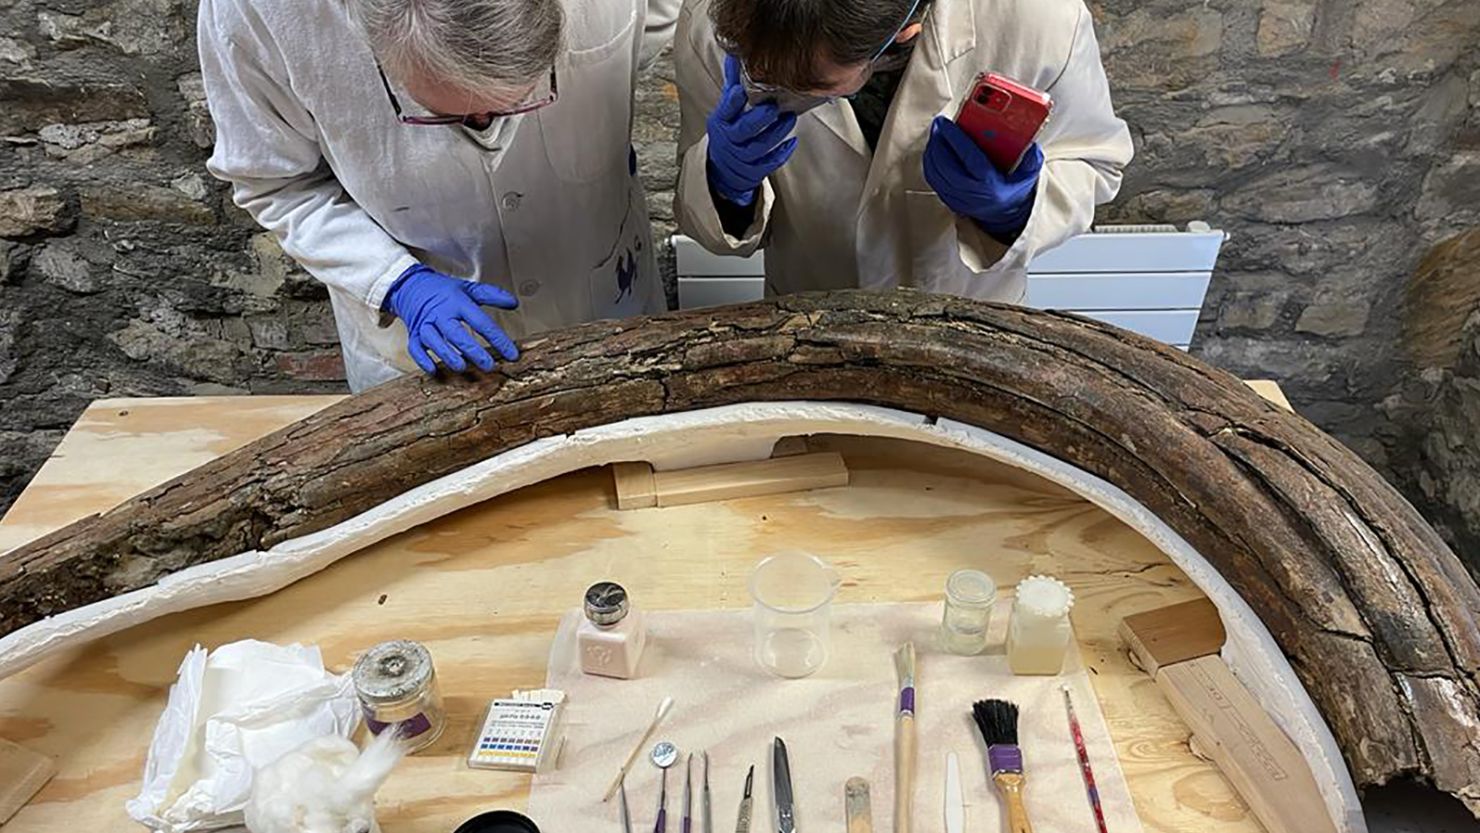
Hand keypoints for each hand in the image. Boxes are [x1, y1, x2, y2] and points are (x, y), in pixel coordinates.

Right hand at [383, 265, 519, 374]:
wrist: (411, 285)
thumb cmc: (443, 290)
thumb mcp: (469, 288)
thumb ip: (492, 295)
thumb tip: (514, 302)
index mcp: (457, 302)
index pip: (481, 322)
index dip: (498, 339)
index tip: (512, 354)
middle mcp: (441, 314)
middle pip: (457, 333)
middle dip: (473, 351)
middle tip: (488, 365)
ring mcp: (425, 325)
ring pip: (434, 342)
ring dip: (448, 355)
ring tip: (462, 367)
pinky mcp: (414, 335)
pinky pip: (415, 349)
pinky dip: (423, 360)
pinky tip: (434, 370)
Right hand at [706, 54, 798, 205]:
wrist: (724, 167)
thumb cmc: (729, 130)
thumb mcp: (726, 108)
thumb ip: (732, 83)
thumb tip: (734, 55)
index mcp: (721, 121)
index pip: (725, 111)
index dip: (732, 102)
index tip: (741, 90)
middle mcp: (730, 140)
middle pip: (743, 131)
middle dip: (758, 119)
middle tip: (773, 107)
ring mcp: (741, 156)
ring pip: (759, 147)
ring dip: (775, 133)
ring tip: (789, 119)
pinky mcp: (754, 169)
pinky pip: (768, 164)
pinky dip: (781, 153)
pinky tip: (792, 142)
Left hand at [923, 116, 1043, 237]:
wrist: (1004, 215)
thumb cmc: (1013, 191)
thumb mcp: (1028, 176)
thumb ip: (1031, 160)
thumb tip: (1030, 143)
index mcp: (990, 186)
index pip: (970, 159)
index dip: (957, 140)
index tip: (948, 124)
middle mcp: (971, 194)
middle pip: (946, 166)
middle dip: (939, 142)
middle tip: (939, 124)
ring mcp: (958, 198)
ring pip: (936, 173)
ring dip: (932, 151)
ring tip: (936, 133)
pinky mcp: (948, 199)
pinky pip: (933, 180)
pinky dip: (929, 162)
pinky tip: (933, 149)